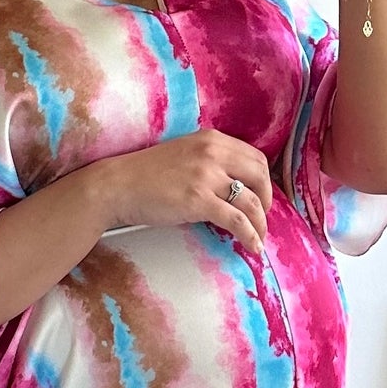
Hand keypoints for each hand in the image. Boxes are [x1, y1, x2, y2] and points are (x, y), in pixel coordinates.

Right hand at [92, 130, 272, 253]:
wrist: (118, 186)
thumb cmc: (146, 176)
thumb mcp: (184, 156)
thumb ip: (209, 163)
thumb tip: (232, 186)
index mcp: (212, 139)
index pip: (255, 157)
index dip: (265, 180)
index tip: (262, 198)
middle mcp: (213, 153)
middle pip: (260, 176)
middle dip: (268, 201)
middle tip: (262, 219)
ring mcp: (207, 176)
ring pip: (252, 201)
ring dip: (261, 224)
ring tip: (259, 239)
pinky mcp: (199, 200)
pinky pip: (237, 220)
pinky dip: (250, 235)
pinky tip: (253, 247)